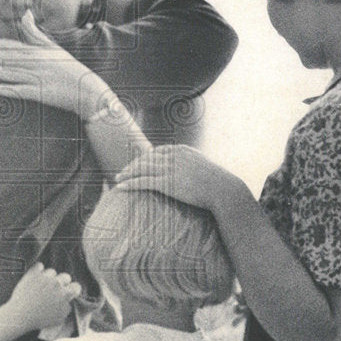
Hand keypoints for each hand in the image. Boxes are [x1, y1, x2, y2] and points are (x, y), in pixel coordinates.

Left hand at [0, 10, 111, 118]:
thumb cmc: (68, 68)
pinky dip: (8, 89)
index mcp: (35, 51)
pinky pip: (22, 91)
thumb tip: (25, 14)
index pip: (6, 45)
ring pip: (10, 72)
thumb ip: (35, 32)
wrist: (87, 90)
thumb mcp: (52, 47)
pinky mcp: (42, 94)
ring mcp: (38, 78)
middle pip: (4, 57)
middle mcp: (35, 62)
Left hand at [4, 262, 82, 332]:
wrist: (20, 315)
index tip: (69, 292)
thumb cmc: (39, 319)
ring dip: (49, 278)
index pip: (76, 286)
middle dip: (62, 282)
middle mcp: (57, 283)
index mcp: (65, 294)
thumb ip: (66, 308)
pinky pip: (39, 266)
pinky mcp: (33, 274)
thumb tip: (68, 301)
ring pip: (52, 272)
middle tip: (55, 289)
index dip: (73, 290)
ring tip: (43, 286)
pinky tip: (37, 277)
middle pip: (65, 276)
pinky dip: (38, 270)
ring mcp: (45, 277)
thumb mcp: (59, 319)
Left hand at [113, 144, 239, 210]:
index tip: (134, 164)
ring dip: (127, 173)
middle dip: (131, 165)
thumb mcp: (201, 167)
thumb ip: (189, 164)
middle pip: (145, 159)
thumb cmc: (216, 182)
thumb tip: (184, 170)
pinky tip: (120, 186)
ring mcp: (170, 168)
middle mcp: (173, 156)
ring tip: (116, 178)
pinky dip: (130, 183)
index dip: (142, 158)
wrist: (223, 190)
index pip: (155, 152)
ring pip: (141, 169)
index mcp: (180, 150)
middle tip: (121, 172)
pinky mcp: (168, 182)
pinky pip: (143, 181)